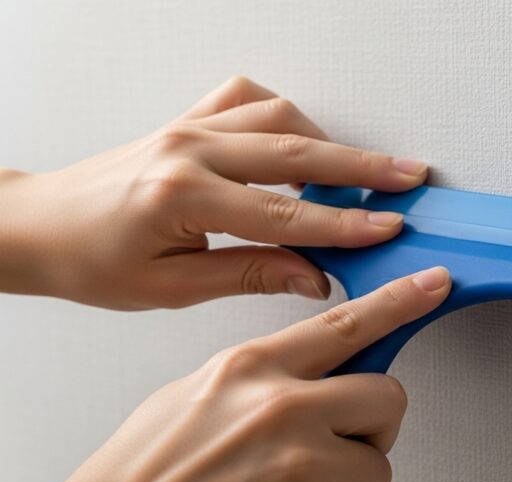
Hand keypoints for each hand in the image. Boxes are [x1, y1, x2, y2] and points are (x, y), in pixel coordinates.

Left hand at [0, 76, 428, 309]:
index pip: (285, 211)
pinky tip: (300, 139)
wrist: (39, 227)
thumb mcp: (171, 288)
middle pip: (296, 151)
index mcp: (181, 197)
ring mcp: (188, 127)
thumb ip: (250, 274)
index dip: (345, 222)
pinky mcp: (187, 120)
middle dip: (362, 167)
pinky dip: (283, 115)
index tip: (389, 227)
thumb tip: (314, 275)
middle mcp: (189, 150)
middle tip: (408, 178)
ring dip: (329, 142)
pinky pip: (247, 98)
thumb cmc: (90, 261)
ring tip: (367, 168)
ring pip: (279, 117)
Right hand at [0, 266, 451, 481]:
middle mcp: (283, 408)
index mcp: (252, 367)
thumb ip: (267, 374)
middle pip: (388, 398)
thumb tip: (321, 370)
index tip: (433, 284)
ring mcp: (300, 464)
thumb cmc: (144, 470)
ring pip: (376, 467)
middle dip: (373, 423)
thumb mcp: (200, 392)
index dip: (399, 302)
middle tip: (339, 440)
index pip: (346, 323)